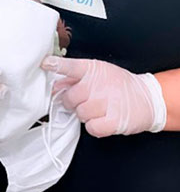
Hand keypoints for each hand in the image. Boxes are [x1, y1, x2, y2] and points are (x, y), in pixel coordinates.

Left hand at [42, 56, 166, 137]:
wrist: (147, 98)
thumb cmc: (116, 84)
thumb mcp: (97, 73)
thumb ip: (73, 78)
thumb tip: (53, 86)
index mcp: (92, 69)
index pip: (70, 66)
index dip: (56, 65)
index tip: (45, 63)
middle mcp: (98, 85)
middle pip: (69, 97)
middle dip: (72, 102)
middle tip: (84, 100)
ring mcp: (107, 103)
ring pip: (79, 113)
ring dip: (84, 114)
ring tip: (97, 109)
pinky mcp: (114, 121)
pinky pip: (91, 127)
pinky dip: (94, 126)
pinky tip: (102, 119)